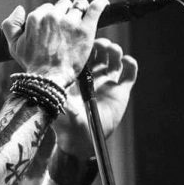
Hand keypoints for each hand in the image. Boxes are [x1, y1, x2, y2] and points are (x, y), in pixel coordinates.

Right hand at [1, 0, 108, 87]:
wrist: (48, 80)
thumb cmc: (32, 65)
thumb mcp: (14, 46)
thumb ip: (10, 26)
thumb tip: (20, 8)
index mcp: (36, 18)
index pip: (48, 8)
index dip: (52, 18)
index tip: (55, 30)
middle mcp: (52, 17)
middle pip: (64, 5)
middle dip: (66, 14)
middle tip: (67, 29)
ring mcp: (70, 22)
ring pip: (79, 5)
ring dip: (81, 11)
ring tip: (81, 22)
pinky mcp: (85, 28)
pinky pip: (96, 6)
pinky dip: (100, 2)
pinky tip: (100, 2)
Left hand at [54, 37, 138, 157]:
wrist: (81, 141)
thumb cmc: (66, 124)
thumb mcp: (59, 107)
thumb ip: (58, 95)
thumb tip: (52, 83)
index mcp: (77, 77)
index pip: (83, 55)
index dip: (86, 46)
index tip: (85, 43)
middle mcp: (93, 77)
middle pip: (100, 53)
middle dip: (102, 45)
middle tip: (101, 44)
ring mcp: (107, 83)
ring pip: (114, 60)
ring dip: (115, 51)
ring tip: (113, 50)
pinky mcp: (121, 92)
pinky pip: (129, 73)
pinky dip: (131, 64)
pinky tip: (127, 60)